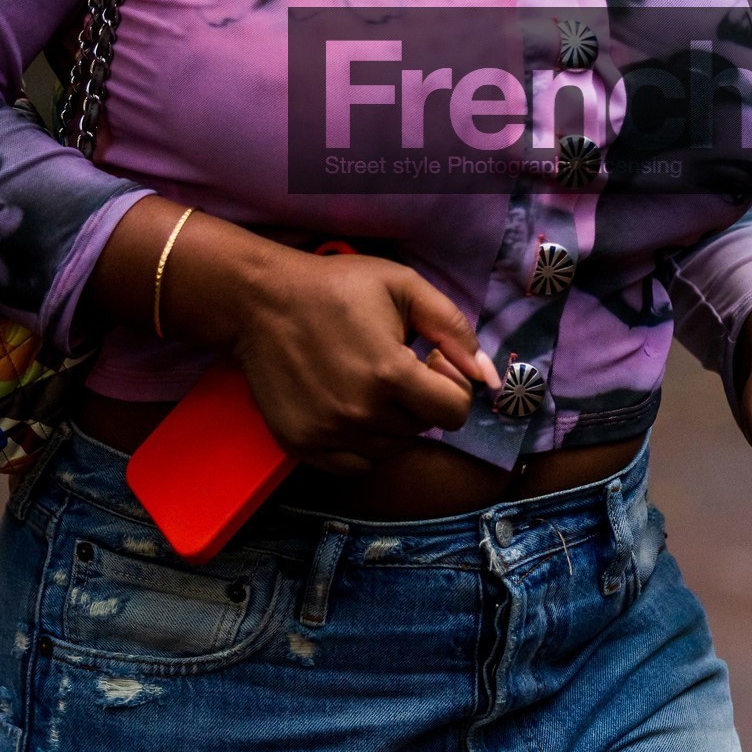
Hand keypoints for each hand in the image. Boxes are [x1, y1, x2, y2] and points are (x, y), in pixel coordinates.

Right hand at [92, 202, 499, 472]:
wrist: (261, 300)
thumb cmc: (335, 286)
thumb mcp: (404, 287)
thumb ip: (454, 330)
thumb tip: (489, 377)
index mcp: (390, 374)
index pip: (454, 413)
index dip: (450, 385)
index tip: (426, 359)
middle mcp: (360, 413)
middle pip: (421, 430)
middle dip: (418, 400)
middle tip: (392, 364)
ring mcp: (328, 434)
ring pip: (390, 449)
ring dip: (391, 423)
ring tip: (368, 382)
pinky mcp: (302, 445)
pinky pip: (355, 465)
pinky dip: (361, 443)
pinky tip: (348, 406)